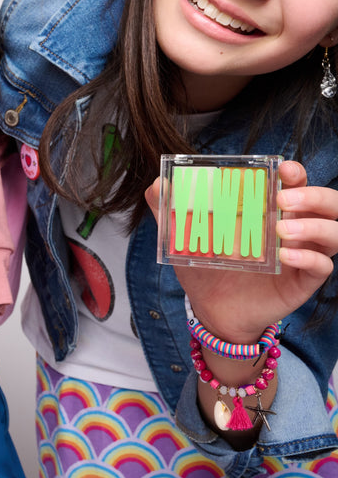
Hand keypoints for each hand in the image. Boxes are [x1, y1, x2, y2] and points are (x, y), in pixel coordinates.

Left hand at [148, 160, 337, 341]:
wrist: (211, 308)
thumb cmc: (206, 264)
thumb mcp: (184, 235)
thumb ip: (168, 208)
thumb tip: (157, 183)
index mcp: (270, 209)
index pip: (296, 183)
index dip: (295, 173)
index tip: (281, 169)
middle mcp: (294, 227)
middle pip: (328, 203)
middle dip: (313, 195)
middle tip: (283, 199)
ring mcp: (302, 254)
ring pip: (335, 231)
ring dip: (316, 226)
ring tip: (283, 230)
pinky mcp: (303, 281)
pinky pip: (323, 266)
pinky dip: (311, 258)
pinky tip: (286, 257)